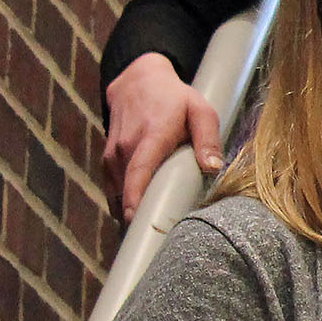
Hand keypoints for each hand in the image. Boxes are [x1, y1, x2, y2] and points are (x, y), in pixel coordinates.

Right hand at [101, 53, 221, 220]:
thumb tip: (213, 167)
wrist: (138, 81)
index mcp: (150, 138)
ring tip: (150, 231)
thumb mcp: (201, 110)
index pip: (138, 172)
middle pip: (128, 190)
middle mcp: (125, 148)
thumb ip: (209, 138)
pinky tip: (139, 216)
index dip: (135, 197)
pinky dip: (124, 202)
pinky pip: (113, 189)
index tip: (135, 221)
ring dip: (131, 211)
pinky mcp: (107, 161)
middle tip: (157, 239)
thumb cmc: (176, 98)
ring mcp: (112, 155)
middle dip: (140, 215)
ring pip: (118, 192)